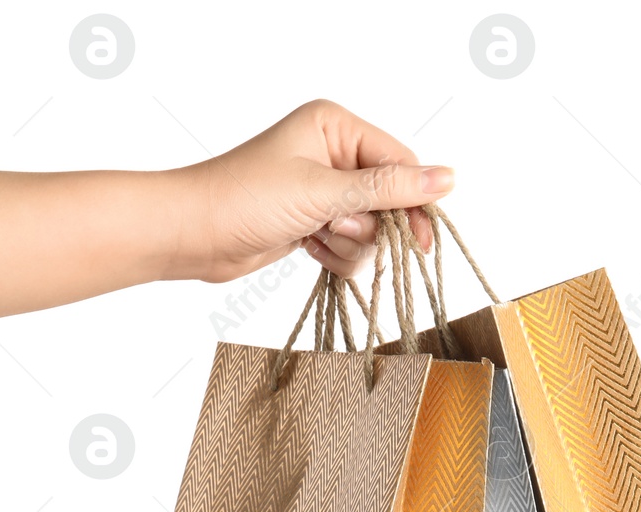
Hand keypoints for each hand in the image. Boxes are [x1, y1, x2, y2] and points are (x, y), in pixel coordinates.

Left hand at [168, 100, 453, 283]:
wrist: (193, 234)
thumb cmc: (245, 199)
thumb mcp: (323, 192)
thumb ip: (386, 189)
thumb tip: (447, 179)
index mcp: (336, 127)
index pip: (399, 163)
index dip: (413, 201)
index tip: (421, 241)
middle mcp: (333, 154)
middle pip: (389, 200)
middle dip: (369, 227)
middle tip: (336, 231)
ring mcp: (323, 191)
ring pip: (370, 230)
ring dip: (349, 246)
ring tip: (314, 239)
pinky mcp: (313, 223)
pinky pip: (349, 248)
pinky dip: (335, 256)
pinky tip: (307, 250)